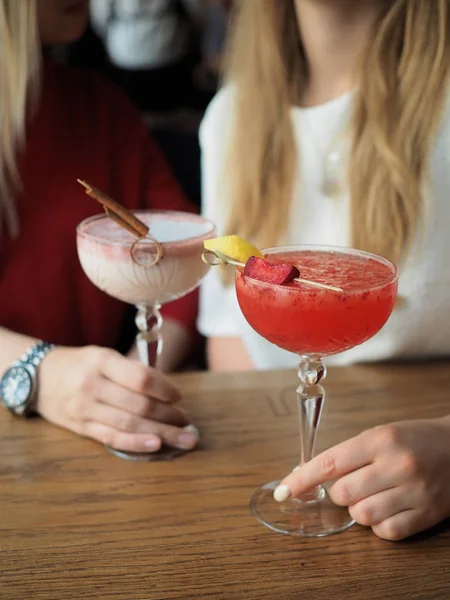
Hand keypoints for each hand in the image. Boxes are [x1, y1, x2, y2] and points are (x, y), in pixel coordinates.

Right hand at [37, 346, 198, 452]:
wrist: (39, 377)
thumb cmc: (80, 364)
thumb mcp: (103, 355)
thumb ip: (131, 370)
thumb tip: (167, 390)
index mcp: (102, 361)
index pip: (141, 378)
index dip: (165, 389)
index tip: (179, 396)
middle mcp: (92, 385)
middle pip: (139, 405)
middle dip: (169, 416)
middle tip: (188, 422)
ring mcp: (85, 409)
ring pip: (129, 424)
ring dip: (161, 433)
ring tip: (184, 438)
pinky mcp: (81, 428)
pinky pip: (113, 439)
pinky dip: (136, 443)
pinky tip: (157, 445)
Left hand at [274, 418, 449, 540]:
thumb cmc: (415, 439)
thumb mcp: (381, 434)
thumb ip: (349, 454)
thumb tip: (310, 476)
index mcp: (381, 440)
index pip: (330, 463)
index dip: (301, 479)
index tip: (283, 491)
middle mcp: (397, 465)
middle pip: (342, 494)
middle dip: (339, 493)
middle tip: (355, 483)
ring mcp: (414, 492)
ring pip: (361, 515)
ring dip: (359, 509)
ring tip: (376, 494)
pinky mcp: (426, 515)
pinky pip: (385, 532)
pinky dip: (379, 525)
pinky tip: (389, 508)